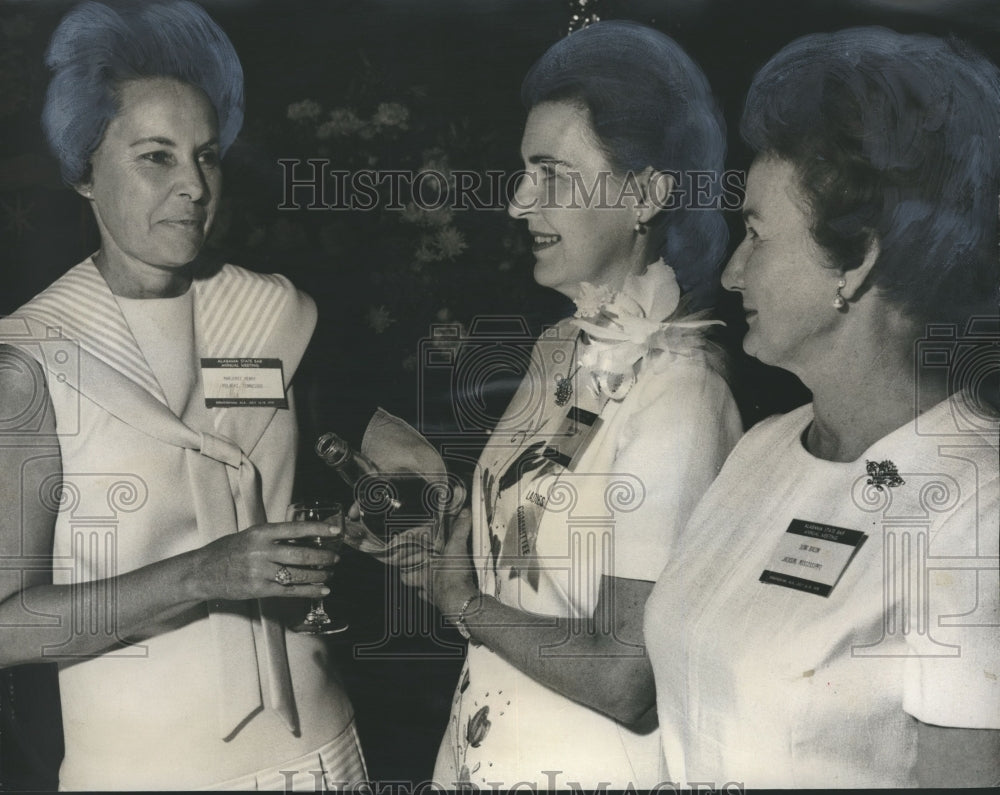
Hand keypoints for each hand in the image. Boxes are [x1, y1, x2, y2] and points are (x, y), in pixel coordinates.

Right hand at [186, 521, 340, 601]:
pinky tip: (321, 590)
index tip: (336, 530)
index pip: (296, 528)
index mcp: (261, 533)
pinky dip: (309, 591)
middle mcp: (262, 551)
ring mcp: (260, 572)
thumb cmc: (228, 550)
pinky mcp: (259, 589)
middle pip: (301, 554)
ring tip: (330, 574)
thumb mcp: (250, 535)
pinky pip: (290, 591)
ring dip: (319, 575)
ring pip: (298, 574)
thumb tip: (304, 536)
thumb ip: (274, 536)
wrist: (203, 572)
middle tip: (336, 558)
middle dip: (323, 557)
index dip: (319, 529)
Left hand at [396, 508, 475, 614]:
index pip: (406, 574)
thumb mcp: (455, 549)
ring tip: (443, 584)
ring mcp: (438, 601)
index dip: (404, 571)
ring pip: (431, 597)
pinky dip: (451, 600)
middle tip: (427, 575)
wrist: (463, 604)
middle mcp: (428, 589)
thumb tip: (464, 512)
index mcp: (424, 574)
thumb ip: (459, 530)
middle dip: (420, 583)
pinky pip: (448, 604)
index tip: (403, 567)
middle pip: (418, 588)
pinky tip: (457, 595)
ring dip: (435, 591)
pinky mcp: (452, 609)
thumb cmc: (451, 577)